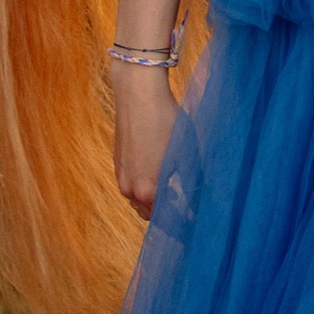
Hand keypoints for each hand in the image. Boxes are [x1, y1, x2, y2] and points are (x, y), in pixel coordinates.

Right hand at [111, 57, 178, 217]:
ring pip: (137, 200)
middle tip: (183, 201)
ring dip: (152, 199)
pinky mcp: (117, 164)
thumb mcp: (186, 153)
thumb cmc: (166, 121)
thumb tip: (197, 201)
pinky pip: (131, 184)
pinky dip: (142, 185)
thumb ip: (190, 182)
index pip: (165, 218)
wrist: (138, 94)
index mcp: (148, 191)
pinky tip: (156, 170)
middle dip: (164, 212)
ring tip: (172, 186)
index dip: (180, 219)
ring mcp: (121, 176)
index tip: (192, 217)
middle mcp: (130, 189)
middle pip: (148, 214)